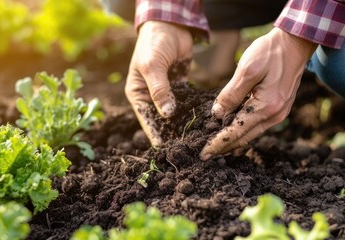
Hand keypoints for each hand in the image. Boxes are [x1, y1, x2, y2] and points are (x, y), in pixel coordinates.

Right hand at [125, 21, 193, 145]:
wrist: (169, 24)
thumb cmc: (153, 43)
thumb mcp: (153, 66)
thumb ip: (160, 90)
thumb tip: (166, 114)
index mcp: (138, 95)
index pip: (148, 121)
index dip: (159, 136)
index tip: (170, 151)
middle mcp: (151, 97)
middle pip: (163, 121)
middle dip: (174, 134)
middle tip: (189, 150)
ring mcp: (167, 92)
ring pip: (176, 114)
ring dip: (186, 124)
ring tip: (198, 140)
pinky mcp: (181, 86)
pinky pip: (188, 102)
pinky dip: (194, 110)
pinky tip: (205, 122)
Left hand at [200, 27, 317, 159]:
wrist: (295, 43)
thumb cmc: (271, 52)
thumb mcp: (247, 70)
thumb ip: (231, 94)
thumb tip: (216, 115)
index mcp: (267, 107)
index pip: (236, 132)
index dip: (217, 143)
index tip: (202, 153)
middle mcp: (275, 115)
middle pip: (243, 138)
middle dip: (223, 147)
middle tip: (204, 154)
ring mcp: (279, 113)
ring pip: (250, 134)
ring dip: (232, 140)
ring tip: (214, 145)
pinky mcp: (279, 108)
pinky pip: (257, 126)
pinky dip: (242, 130)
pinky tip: (230, 129)